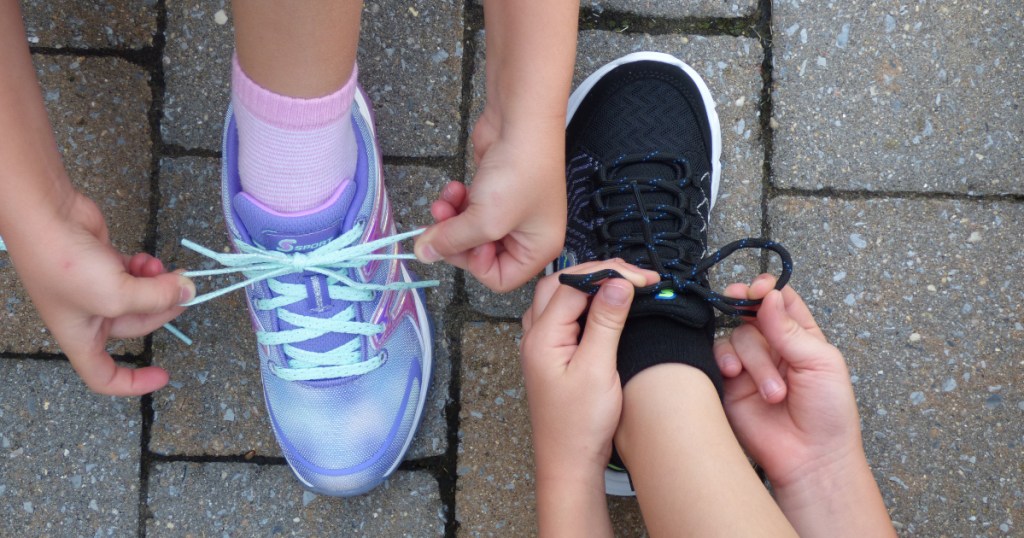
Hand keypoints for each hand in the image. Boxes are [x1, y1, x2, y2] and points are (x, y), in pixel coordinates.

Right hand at [4, 191, 193, 395]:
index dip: (133, 384)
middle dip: (163, 309)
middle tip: (184, 290)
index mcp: (80, 337)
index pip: (104, 375)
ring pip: (141, 297)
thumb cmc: (67, 265)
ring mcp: (96, 287)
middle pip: (137, 326)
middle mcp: (88, 316)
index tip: (164, 375)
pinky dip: (148, 268)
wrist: (45, 216)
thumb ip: (158, 298)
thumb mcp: (117, 294)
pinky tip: (148, 259)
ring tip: (163, 269)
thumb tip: (190, 292)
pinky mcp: (104, 262)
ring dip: (158, 285)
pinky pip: (136, 274)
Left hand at [414, 105, 566, 291]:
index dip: (476, 266)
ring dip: (451, 219)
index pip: (500, 279)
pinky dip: (456, 202)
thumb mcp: (484, 219)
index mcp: (539, 248)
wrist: (521, 121)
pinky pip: (468, 209)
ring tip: (443, 202)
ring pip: (469, 231)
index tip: (464, 245)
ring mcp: (511, 211)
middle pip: (480, 255)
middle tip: (441, 224)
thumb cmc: (517, 173)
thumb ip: (451, 242)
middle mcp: (527, 233)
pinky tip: (454, 188)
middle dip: (456, 239)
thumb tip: (422, 255)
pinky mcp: (495, 191)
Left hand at [520, 260, 658, 482]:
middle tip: (633, 276)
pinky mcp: (551, 357)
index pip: (573, 285)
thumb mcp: (598, 369)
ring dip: (587, 286)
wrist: (568, 464)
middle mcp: (535, 336)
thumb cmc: (580, 425)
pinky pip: (561, 316)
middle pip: (560, 284)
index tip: (642, 278)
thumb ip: (606, 322)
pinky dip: (583, 304)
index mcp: (542, 337)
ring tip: (621, 285)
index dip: (608, 274)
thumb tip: (618, 283)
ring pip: (558, 298)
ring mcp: (540, 346)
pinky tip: (603, 309)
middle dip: (596, 273)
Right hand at [715, 275, 894, 536]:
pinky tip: (735, 374)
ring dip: (754, 360)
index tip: (759, 289)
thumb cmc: (828, 414)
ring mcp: (749, 365)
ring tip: (773, 392)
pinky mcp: (729, 383)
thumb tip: (768, 295)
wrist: (809, 458)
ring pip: (736, 336)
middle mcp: (773, 347)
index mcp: (802, 336)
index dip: (767, 289)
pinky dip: (724, 360)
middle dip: (753, 319)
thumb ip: (790, 329)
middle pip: (753, 314)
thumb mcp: (820, 363)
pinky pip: (716, 357)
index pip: (780, 300)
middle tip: (745, 308)